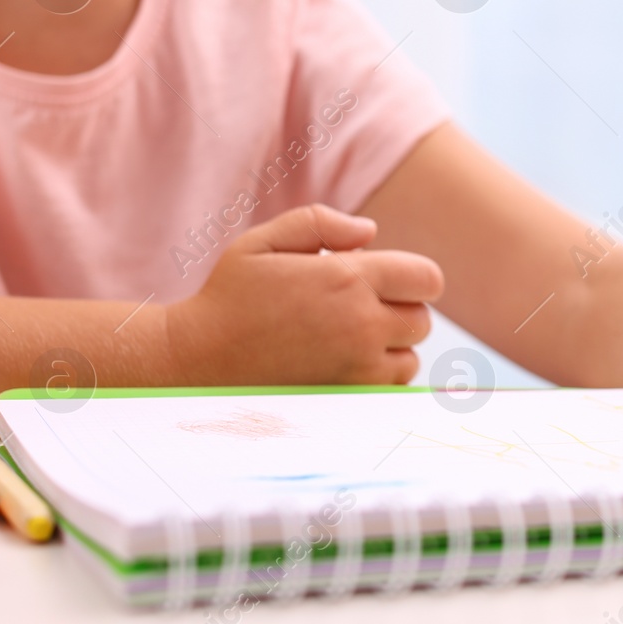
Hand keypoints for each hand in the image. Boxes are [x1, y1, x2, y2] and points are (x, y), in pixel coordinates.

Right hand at [165, 204, 443, 385]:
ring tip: (347, 339)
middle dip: (399, 311)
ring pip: (409, 359)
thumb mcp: (265, 242)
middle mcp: (362, 324)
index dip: (415, 279)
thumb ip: (320, 224)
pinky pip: (386, 390)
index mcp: (349, 278)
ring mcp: (356, 368)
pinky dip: (375, 379)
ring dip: (390, 349)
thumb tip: (370, 233)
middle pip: (421, 320)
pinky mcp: (345, 399)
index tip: (392, 283)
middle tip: (359, 309)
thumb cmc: (228, 297)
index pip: (427, 279)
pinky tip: (342, 365)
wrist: (195, 361)